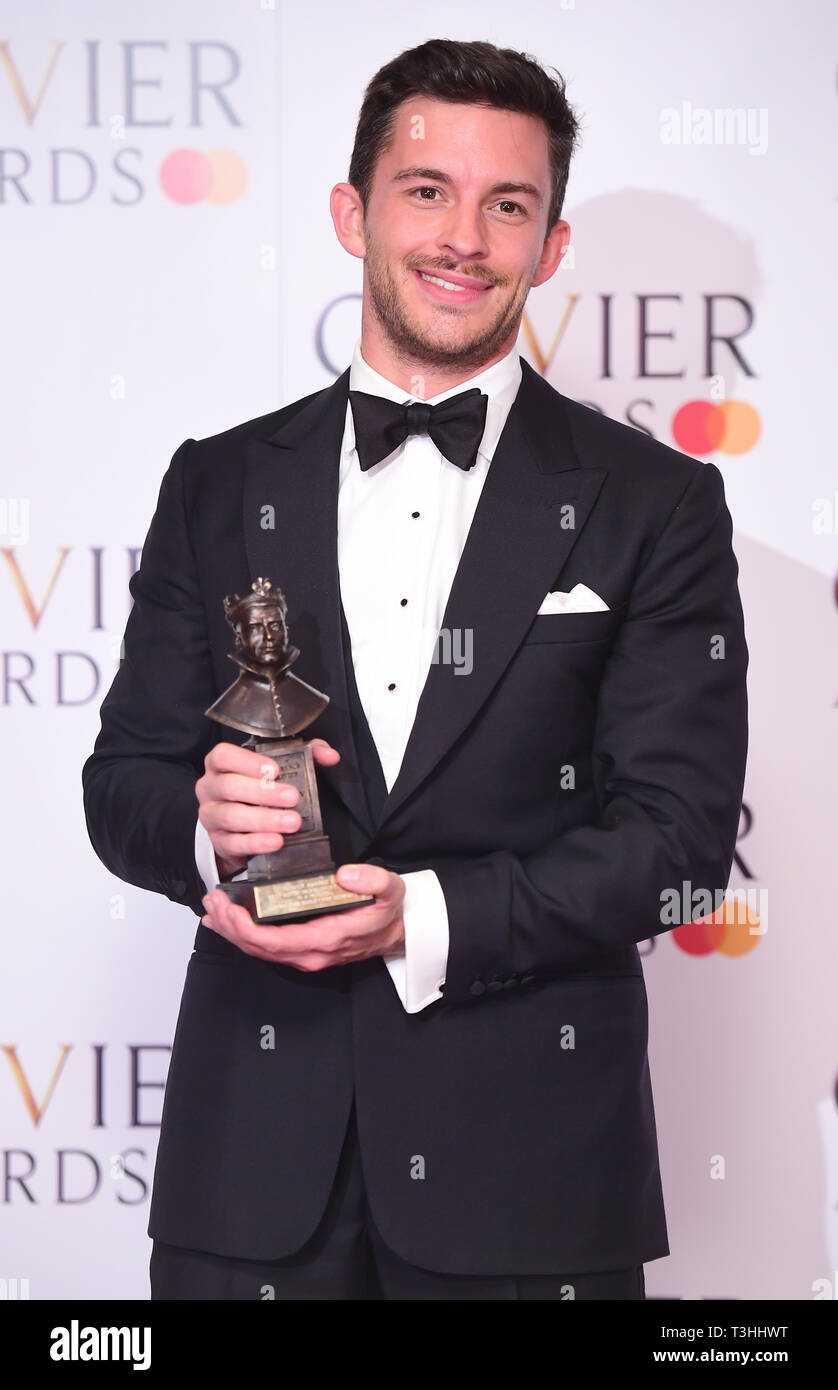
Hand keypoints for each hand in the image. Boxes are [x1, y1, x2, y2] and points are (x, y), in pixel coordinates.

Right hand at [196, 737, 340, 878]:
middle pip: (229, 786)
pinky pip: (234, 843)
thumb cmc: (259, 789)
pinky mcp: (219, 842)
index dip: (247, 762)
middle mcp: (210, 788)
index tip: (274, 770)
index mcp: (221, 765)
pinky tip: (276, 841)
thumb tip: (330, 755)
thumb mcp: (281, 767)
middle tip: (292, 797)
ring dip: (264, 819)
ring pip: (232, 816)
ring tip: (292, 822)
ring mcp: (211, 816)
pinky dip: (256, 842)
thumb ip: (306, 754)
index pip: (223, 756)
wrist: (240, 827)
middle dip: (263, 792)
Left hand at [201, 863, 405, 969]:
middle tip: (214, 902)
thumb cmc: (387, 914)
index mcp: (325, 939)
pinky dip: (243, 934)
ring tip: (214, 909)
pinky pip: (266, 947)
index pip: (275, 941)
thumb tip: (347, 875)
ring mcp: (304, 955)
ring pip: (259, 950)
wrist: (396, 934)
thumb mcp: (391, 890)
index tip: (229, 909)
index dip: (246, 929)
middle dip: (230, 927)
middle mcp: (309, 954)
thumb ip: (373, 880)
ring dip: (232, 931)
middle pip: (259, 948)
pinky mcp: (300, 950)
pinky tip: (229, 921)